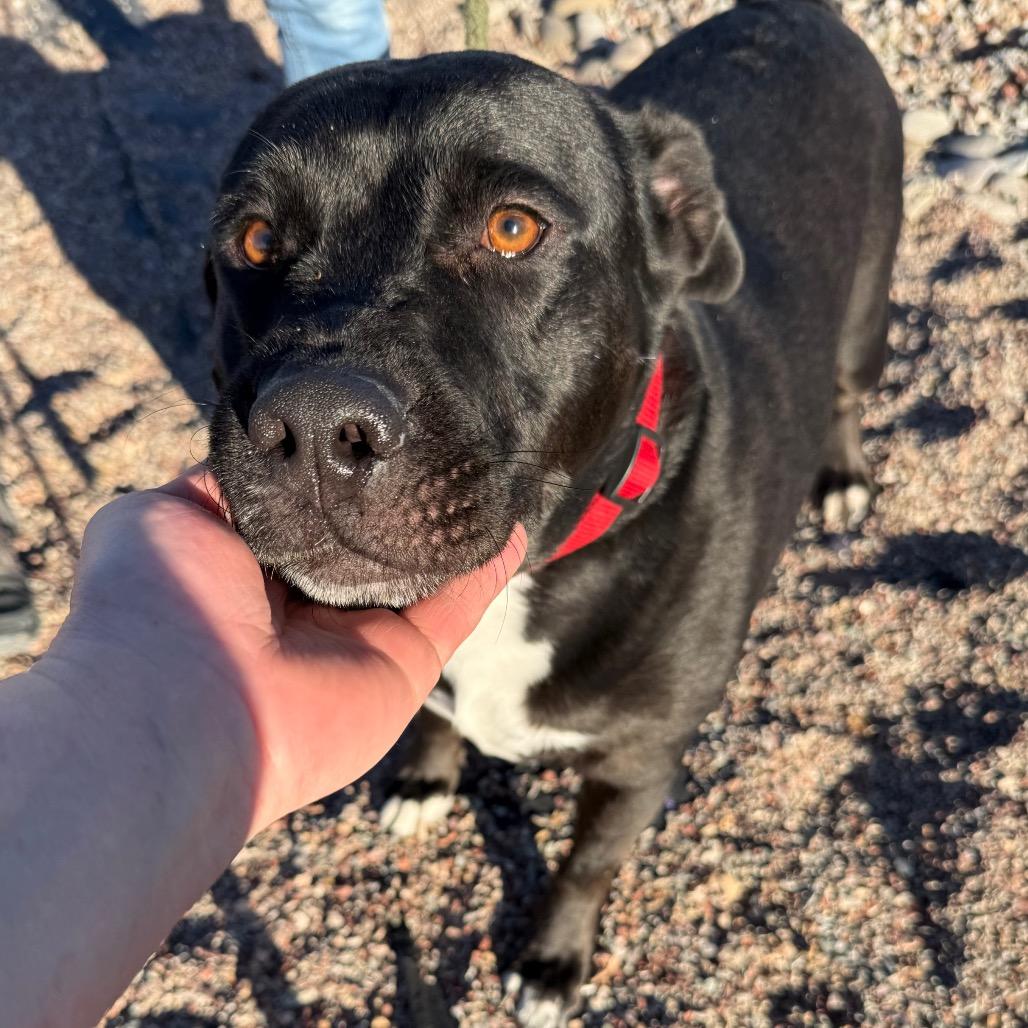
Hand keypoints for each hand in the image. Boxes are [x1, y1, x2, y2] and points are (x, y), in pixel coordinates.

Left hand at [51, 466, 524, 835]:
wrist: (181, 708)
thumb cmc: (159, 603)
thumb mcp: (167, 513)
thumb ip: (224, 484)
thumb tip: (265, 459)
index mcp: (253, 566)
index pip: (311, 511)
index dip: (341, 475)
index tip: (376, 431)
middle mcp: (309, 602)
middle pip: (373, 542)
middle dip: (404, 500)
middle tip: (447, 446)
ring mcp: (360, 636)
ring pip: (424, 573)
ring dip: (455, 530)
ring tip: (490, 479)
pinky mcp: (405, 663)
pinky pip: (458, 609)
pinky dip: (487, 570)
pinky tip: (511, 527)